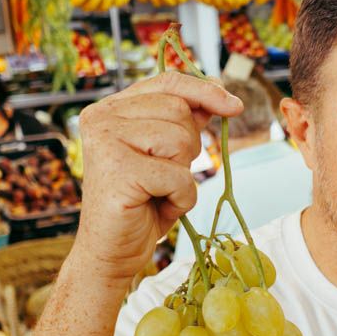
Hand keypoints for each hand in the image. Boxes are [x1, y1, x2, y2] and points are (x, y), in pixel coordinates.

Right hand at [69, 72, 242, 282]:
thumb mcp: (165, 157)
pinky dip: (181, 198)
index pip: (167, 82)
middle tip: (163, 175)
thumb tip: (219, 95)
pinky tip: (157, 208)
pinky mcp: (118, 171)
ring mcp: (106, 142)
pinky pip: (179, 177)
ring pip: (181, 141)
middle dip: (188, 148)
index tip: (235, 106)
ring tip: (158, 192)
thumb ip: (182, 124)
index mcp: (109, 109)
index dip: (205, 90)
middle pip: (179, 111)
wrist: (111, 253)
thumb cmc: (141, 204)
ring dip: (183, 175)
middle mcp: (101, 118)